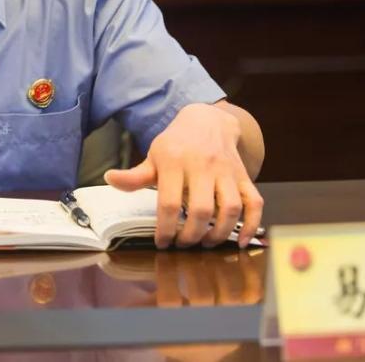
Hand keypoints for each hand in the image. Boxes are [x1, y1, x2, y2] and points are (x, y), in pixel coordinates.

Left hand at [104, 103, 263, 248]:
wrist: (207, 120)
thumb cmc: (176, 144)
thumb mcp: (154, 155)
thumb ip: (135, 175)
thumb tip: (110, 179)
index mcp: (174, 161)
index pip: (168, 202)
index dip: (165, 228)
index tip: (162, 243)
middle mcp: (203, 165)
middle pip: (200, 208)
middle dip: (191, 234)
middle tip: (183, 244)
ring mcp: (227, 171)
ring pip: (229, 207)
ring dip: (219, 232)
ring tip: (206, 243)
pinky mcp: (244, 176)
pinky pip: (254, 202)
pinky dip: (252, 224)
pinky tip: (241, 240)